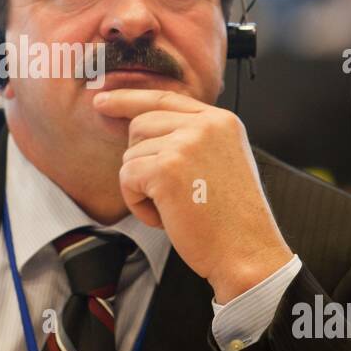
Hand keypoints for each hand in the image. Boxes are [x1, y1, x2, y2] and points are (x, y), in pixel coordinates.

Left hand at [92, 88, 292, 303]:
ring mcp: (185, 144)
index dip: (129, 99)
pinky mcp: (166, 168)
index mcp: (221, 121)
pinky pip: (127, 178)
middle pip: (141, 125)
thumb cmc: (232, 220)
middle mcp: (205, 125)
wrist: (247, 252)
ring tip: (175, 209)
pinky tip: (166, 217)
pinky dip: (138, 204)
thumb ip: (192, 140)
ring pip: (131, 154)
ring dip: (142, 188)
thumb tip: (142, 130)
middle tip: (165, 194)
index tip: (103, 101)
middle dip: (141, 160)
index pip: (165, 99)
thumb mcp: (222, 162)